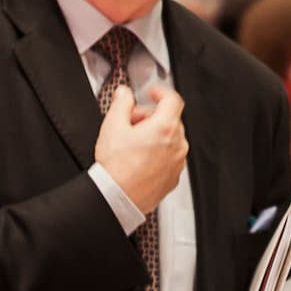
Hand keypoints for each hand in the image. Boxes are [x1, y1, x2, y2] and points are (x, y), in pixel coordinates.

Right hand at [95, 85, 189, 213]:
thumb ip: (121, 104)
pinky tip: (139, 160)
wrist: (117, 198)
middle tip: (132, 123)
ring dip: (156, 136)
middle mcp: (178, 144)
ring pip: (171, 140)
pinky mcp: (173, 178)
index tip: (152, 94)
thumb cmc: (116, 167)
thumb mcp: (112, 127)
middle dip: (151, 117)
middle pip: (170, 120)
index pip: (173, 99)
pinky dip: (158, 154)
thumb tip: (124, 94)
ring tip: (133, 144)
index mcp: (166, 128)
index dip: (161, 92)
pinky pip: (170, 158)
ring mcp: (177, 162)